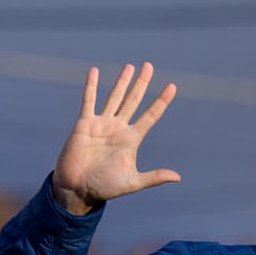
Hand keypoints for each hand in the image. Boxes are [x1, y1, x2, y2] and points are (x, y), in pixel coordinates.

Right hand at [51, 62, 180, 214]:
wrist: (77, 189)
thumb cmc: (105, 188)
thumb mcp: (132, 182)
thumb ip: (154, 177)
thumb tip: (178, 177)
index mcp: (131, 140)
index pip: (150, 116)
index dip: (161, 102)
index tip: (172, 87)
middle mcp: (118, 128)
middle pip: (134, 100)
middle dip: (142, 83)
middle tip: (149, 66)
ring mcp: (102, 124)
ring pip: (115, 97)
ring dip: (122, 82)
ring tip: (130, 66)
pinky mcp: (85, 123)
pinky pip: (89, 100)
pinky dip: (92, 86)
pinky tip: (95, 71)